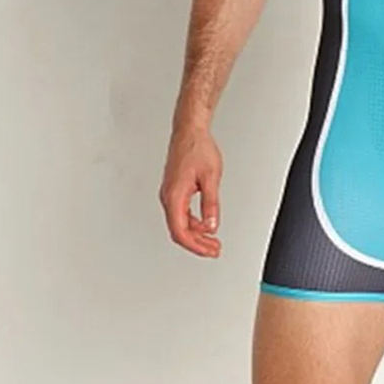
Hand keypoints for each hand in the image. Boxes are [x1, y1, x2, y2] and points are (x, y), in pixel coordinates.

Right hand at [159, 124, 222, 257]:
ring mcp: (170, 194)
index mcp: (174, 195)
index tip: (209, 251)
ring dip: (197, 234)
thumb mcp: (210, 177)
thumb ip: (211, 204)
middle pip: (179, 230)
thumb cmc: (197, 148)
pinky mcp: (175, 190)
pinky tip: (205, 225)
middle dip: (197, 244)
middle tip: (214, 250)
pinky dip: (194, 222)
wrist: (189, 131)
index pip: (180, 231)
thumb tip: (212, 225)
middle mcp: (168, 197)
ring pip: (180, 223)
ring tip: (213, 241)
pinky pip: (181, 213)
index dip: (195, 246)